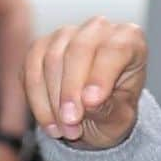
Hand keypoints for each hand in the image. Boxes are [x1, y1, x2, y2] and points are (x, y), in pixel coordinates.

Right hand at [24, 17, 147, 149]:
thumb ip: (109, 108)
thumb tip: (88, 101)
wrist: (94, 118)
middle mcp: (98, 29)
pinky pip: (30, 68)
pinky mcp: (40, 47)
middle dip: (71, 91)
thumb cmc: (115, 112)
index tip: (91, 103)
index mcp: (129, 39)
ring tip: (65, 130)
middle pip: (79, 50)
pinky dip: (37, 99)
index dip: (100, 76)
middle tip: (71, 123)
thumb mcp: (121, 117)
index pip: (115, 49)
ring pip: (52, 59)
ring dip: (54, 101)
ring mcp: (66, 34)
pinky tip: (50, 123)